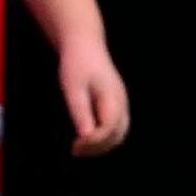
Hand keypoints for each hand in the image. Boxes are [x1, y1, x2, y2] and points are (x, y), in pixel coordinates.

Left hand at [62, 39, 129, 155]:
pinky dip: (104, 137)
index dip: (93, 142)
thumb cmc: (77, 64)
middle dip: (97, 148)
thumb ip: (80, 112)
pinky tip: (86, 137)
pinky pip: (116, 127)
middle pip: (117, 135)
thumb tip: (85, 136)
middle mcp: (122, 102)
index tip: (74, 145)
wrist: (84, 45)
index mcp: (112, 97)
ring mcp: (122, 102)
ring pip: (119, 133)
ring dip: (102, 145)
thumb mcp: (73, 88)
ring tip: (80, 147)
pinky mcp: (117, 103)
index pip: (108, 129)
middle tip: (75, 150)